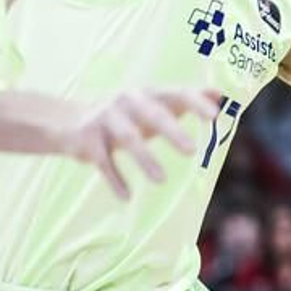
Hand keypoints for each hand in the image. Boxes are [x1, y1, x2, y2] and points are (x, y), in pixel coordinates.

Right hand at [59, 87, 222, 198]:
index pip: (177, 92)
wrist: (70, 122)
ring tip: (162, 180)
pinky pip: (103, 161)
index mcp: (149, 93)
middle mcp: (128, 100)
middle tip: (192, 151)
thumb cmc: (127, 115)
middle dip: (173, 131)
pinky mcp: (88, 139)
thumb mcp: (155, 104)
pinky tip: (126, 197)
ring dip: (145, 159)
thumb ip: (186, 100)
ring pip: (128, 138)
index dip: (196, 103)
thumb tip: (220, 94)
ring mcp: (106, 118)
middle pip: (153, 114)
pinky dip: (115, 179)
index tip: (215, 116)